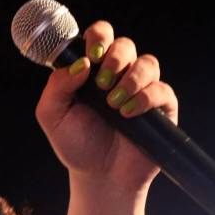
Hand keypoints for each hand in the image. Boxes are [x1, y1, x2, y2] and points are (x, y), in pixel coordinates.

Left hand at [34, 20, 179, 203]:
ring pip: (148, 62)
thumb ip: (57, 86)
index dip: (98, 36)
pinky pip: (162, 89)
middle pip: (126, 44)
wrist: (100, 178)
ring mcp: (142, 90)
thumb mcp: (52, 115)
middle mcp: (118, 75)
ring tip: (113, 103)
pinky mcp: (161, 108)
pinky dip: (145, 97)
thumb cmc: (76, 144)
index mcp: (92, 70)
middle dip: (115, 57)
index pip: (100, 36)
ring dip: (131, 78)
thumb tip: (81, 63)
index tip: (92, 54)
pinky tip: (128, 113)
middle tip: (101, 82)